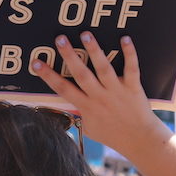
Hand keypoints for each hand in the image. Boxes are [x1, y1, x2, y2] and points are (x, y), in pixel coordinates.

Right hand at [32, 32, 169, 156]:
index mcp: (86, 107)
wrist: (140, 140)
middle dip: (69, 55)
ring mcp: (116, 91)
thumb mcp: (89, 128)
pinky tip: (124, 38)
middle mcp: (99, 97)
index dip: (48, 75)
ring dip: (94, 50)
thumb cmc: (113, 135)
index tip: (36, 62)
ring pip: (103, 68)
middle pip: (81, 74)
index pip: (62, 89)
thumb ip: (79, 114)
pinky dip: (129, 53)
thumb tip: (68, 103)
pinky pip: (132, 68)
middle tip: (59, 38)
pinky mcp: (133, 87)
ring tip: (85, 34)